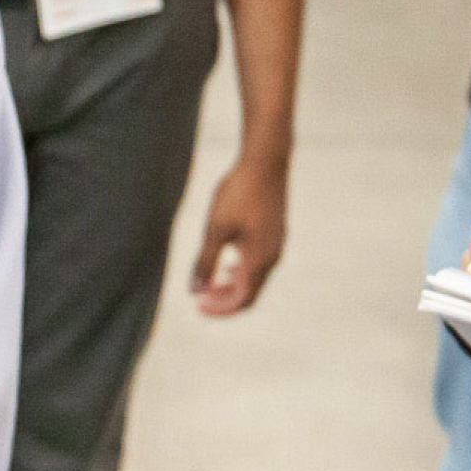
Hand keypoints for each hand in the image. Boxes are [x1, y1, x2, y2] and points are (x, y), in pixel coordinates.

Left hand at [192, 150, 289, 314]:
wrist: (266, 161)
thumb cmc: (238, 193)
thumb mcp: (215, 229)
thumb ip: (204, 262)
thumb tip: (194, 291)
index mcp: (258, 260)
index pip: (241, 300)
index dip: (219, 309)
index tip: (196, 305)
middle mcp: (272, 257)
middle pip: (250, 293)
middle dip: (224, 300)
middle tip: (200, 298)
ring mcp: (277, 244)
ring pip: (255, 278)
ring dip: (233, 286)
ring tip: (210, 284)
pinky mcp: (276, 233)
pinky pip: (260, 263)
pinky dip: (242, 271)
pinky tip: (227, 263)